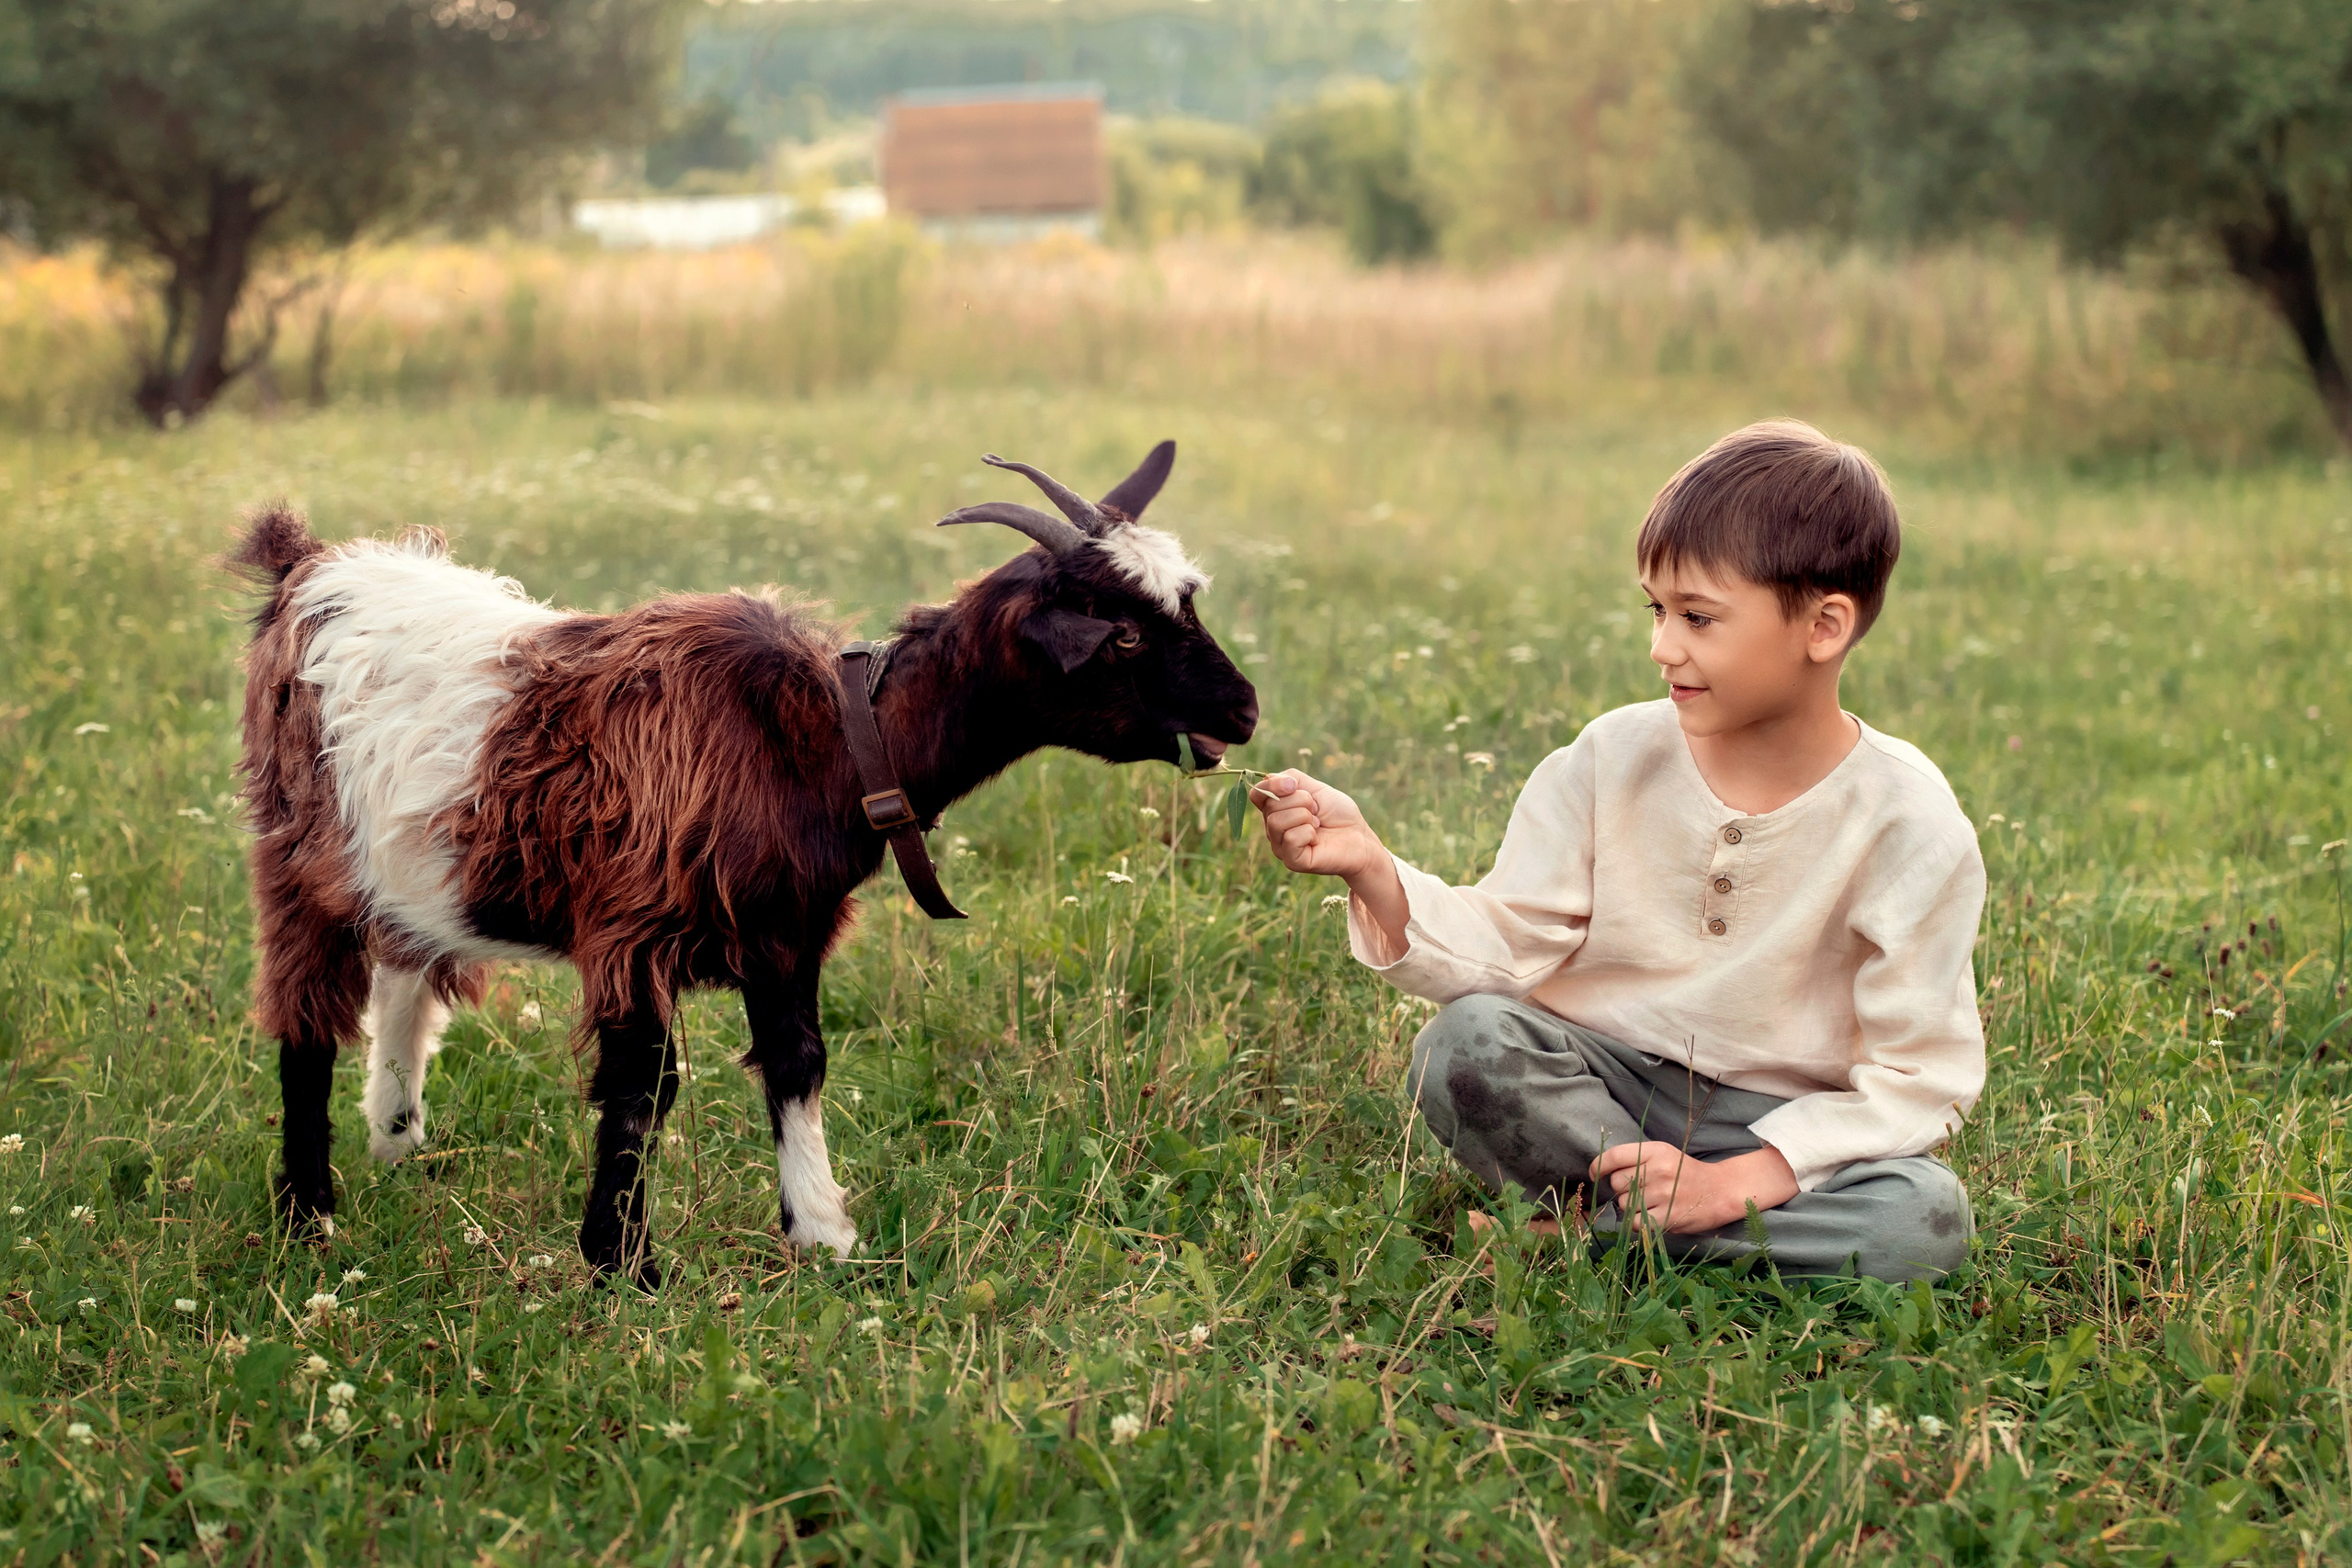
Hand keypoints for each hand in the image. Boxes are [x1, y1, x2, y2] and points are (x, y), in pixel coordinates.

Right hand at [1250, 771, 1384, 880]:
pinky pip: (1291, 838)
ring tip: (1317, 824)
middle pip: (1271, 806)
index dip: (1272, 785)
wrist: (1360, 837)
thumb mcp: (1316, 788)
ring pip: (1277, 822)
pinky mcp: (1292, 861)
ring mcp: (1281, 846)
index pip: (1257, 794)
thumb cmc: (1338, 814)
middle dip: (1300, 800)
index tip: (1293, 785)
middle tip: (1316, 811)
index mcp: (1276, 810)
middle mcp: (1273, 829)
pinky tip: (1317, 839)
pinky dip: (1309, 833)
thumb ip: (1291, 778)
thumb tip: (1269, 779)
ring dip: (1305, 816)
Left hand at [1589, 1142, 1797, 1235]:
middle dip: (1622, 1189)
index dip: (1598, 1166)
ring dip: (1631, 1206)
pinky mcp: (1667, 1217)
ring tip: (1651, 1202)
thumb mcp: (1664, 1155)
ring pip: (1625, 1204)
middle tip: (1641, 1190)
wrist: (1721, 1191)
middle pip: (1617, 1183)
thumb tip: (1601, 1172)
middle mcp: (1659, 1170)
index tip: (1594, 1174)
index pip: (1614, 1156)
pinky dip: (1638, 1222)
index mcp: (1656, 1151)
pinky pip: (1635, 1222)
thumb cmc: (1686, 1173)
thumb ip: (1636, 1159)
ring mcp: (1663, 1194)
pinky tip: (1652, 1216)